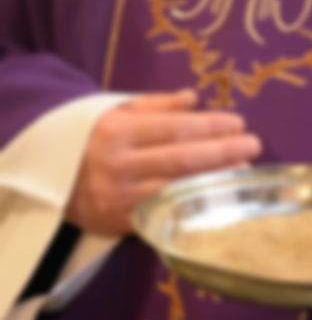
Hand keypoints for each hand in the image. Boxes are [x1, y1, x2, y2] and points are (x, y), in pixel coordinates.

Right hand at [65, 90, 260, 234]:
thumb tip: (194, 98)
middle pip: (182, 159)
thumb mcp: (115, 112)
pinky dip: (195, 203)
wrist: (49, 180)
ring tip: (245, 168)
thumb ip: (156, 105)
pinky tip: (219, 196)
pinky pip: (166, 212)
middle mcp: (118, 165)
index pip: (175, 129)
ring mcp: (120, 197)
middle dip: (223, 151)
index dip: (210, 126)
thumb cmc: (91, 139)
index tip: (239, 123)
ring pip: (178, 188)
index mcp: (116, 132)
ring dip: (217, 179)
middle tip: (254, 144)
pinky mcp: (122, 221)